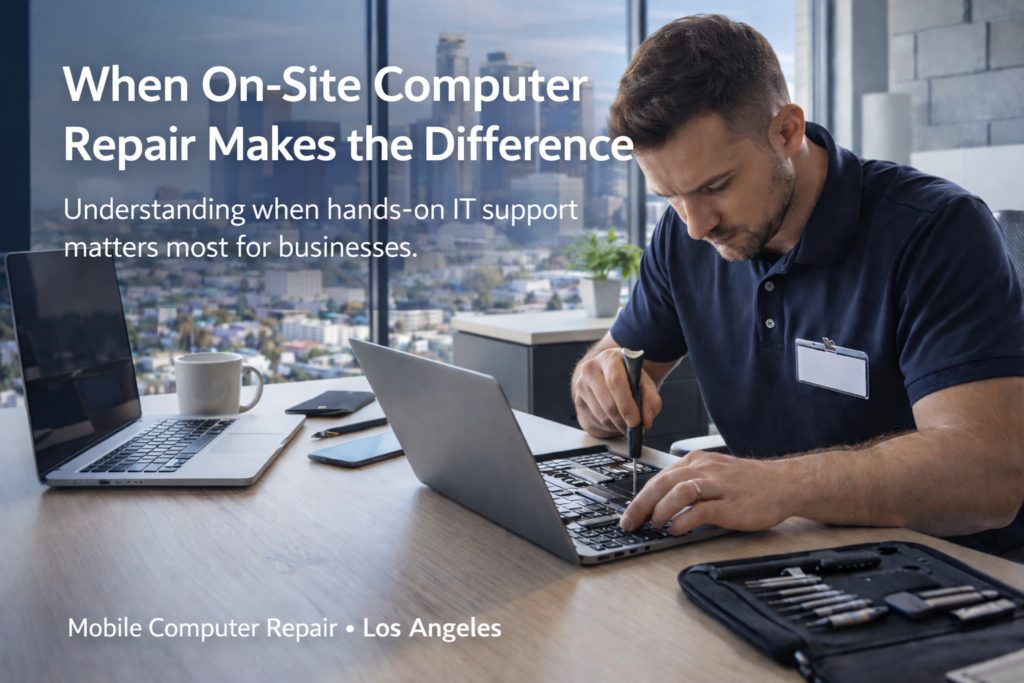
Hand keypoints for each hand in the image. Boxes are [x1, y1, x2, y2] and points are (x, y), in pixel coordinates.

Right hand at [573, 347, 662, 437]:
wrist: (611, 373)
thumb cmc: (630, 378)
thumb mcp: (646, 384)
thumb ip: (652, 400)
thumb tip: (646, 421)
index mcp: (610, 358)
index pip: (616, 382)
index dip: (626, 404)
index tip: (635, 422)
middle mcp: (591, 368)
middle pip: (607, 402)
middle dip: (623, 420)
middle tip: (635, 429)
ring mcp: (581, 384)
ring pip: (601, 414)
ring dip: (617, 425)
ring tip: (628, 425)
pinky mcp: (578, 399)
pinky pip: (594, 420)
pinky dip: (608, 426)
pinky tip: (616, 421)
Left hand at [619, 450, 795, 534]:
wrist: (784, 484)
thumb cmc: (748, 483)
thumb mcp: (714, 473)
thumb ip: (690, 482)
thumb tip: (661, 501)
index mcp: (697, 461)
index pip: (660, 476)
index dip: (640, 496)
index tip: (629, 512)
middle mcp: (705, 469)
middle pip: (662, 483)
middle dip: (640, 505)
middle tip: (629, 522)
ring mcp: (719, 486)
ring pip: (678, 492)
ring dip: (660, 510)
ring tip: (654, 524)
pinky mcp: (731, 505)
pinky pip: (699, 510)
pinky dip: (682, 521)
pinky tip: (675, 530)